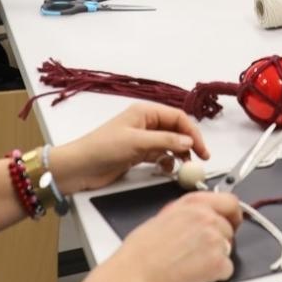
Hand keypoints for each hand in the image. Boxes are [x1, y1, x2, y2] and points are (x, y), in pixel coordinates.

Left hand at [49, 102, 210, 193]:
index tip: (202, 149)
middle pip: (176, 130)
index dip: (192, 132)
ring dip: (178, 154)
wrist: (79, 168)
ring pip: (169, 144)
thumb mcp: (136, 142)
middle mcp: (145, 123)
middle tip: (200, 159)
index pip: (177, 117)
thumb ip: (165, 140)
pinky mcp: (137, 155)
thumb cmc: (101, 148)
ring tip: (185, 166)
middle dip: (188, 144)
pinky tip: (168, 169)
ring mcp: (142, 140)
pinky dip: (166, 162)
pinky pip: (160, 155)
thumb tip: (188, 141)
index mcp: (144, 112)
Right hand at [105, 192, 241, 281]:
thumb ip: (188, 213)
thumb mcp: (164, 217)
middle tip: (199, 252)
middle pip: (229, 228)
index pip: (230, 202)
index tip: (233, 221)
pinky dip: (215, 275)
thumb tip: (199, 217)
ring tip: (191, 264)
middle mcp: (207, 218)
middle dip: (219, 240)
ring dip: (215, 257)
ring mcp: (215, 239)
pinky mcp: (218, 262)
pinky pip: (227, 269)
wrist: (137, 275)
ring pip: (228, 249)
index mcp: (193, 204)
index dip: (233, 214)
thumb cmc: (141, 252)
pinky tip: (194, 275)